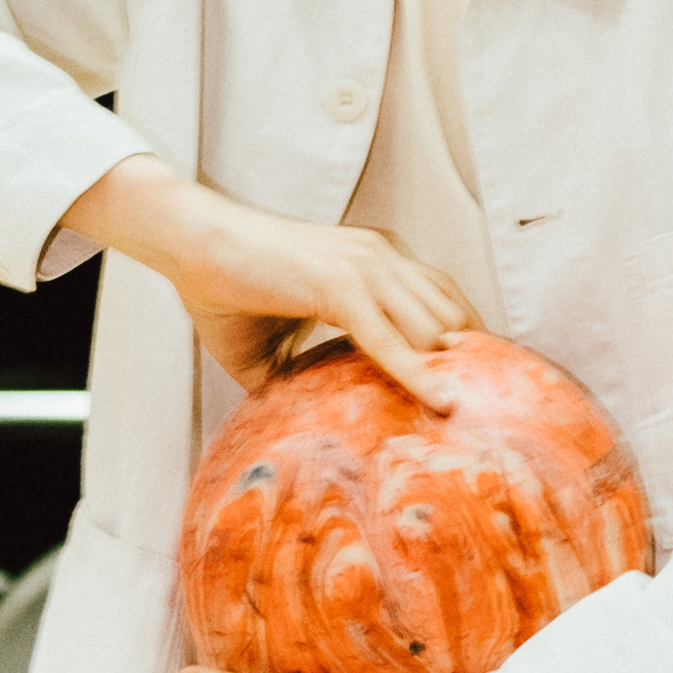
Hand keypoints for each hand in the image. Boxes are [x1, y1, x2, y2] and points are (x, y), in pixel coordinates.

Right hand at [63, 156, 479, 402]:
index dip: (461, 342)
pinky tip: (441, 402)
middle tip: (485, 411)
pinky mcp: (340, 285)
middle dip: (471, 362)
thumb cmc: (223, 288)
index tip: (474, 385)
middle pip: (452, 314)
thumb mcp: (268, 345)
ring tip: (472, 419)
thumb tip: (292, 427)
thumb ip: (293, 378)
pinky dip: (419, 373)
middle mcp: (379, 257)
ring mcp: (364, 267)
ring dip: (452, 372)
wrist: (188, 244)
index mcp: (371, 261)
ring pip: (432, 327)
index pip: (440, 298)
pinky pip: (392, 339)